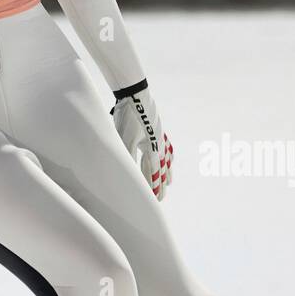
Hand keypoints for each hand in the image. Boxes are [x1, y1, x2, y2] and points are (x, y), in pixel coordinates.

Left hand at [112, 85, 172, 199]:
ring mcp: (160, 135)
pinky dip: (168, 154)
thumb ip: (128, 157)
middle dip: (161, 184)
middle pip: (161, 169)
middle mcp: (158, 144)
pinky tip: (168, 155)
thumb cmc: (129, 116)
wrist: (136, 94)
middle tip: (161, 198)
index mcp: (151, 148)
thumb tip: (128, 173)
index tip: (154, 201)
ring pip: (166, 158)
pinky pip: (166, 144)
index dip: (153, 188)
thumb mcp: (124, 138)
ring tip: (169, 181)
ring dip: (167, 171)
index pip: (152, 173)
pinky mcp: (158, 127)